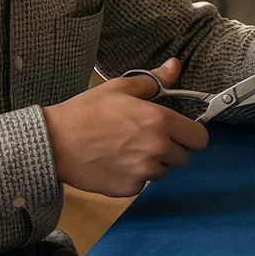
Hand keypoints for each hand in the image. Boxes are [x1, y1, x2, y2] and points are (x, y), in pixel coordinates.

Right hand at [43, 58, 208, 196]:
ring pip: (162, 171)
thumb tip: (175, 66)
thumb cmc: (86, 112)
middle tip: (145, 137)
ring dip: (152, 163)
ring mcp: (143, 172)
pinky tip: (115, 162)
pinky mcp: (129, 189)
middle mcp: (156, 149)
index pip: (199, 138)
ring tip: (126, 148)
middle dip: (170, 148)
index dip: (190, 134)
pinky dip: (133, 176)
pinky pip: (142, 184)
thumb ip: (154, 80)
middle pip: (183, 157)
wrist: (55, 143)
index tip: (178, 131)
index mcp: (159, 122)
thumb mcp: (120, 88)